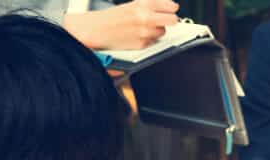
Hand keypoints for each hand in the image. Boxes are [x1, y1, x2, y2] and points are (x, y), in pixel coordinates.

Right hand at [64, 0, 178, 50]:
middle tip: (169, 20)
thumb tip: (167, 8)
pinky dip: (149, 40)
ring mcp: (145, 32)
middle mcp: (145, 17)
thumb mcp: (132, 5)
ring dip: (158, 30)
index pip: (169, 5)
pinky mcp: (143, 45)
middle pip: (172, 20)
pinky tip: (139, 36)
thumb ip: (149, 6)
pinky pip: (154, 42)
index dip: (171, 8)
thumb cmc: (112, 18)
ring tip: (146, 28)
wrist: (97, 30)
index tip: (172, 9)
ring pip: (163, 32)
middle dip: (171, 20)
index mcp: (143, 3)